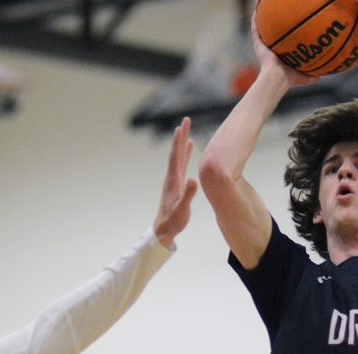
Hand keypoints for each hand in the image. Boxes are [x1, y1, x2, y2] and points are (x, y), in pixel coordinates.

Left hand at [152, 117, 198, 247]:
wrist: (164, 229)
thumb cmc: (173, 221)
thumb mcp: (182, 209)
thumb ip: (188, 195)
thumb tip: (193, 180)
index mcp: (173, 180)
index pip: (176, 157)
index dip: (178, 143)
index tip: (180, 128)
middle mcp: (172, 176)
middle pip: (177, 152)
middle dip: (181, 136)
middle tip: (186, 120)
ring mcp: (174, 179)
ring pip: (179, 156)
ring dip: (183, 143)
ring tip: (186, 130)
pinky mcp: (177, 183)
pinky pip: (182, 164)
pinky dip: (186, 154)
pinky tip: (189, 149)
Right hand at [250, 13, 314, 87]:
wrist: (277, 78)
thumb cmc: (289, 79)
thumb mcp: (303, 77)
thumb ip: (311, 76)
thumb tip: (320, 78)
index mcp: (278, 56)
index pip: (280, 43)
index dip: (283, 36)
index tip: (288, 27)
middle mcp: (269, 50)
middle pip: (270, 34)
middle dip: (272, 25)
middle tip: (276, 15)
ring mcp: (262, 46)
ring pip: (261, 29)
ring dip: (262, 19)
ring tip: (263, 7)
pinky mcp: (257, 43)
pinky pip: (255, 29)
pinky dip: (255, 19)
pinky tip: (257, 10)